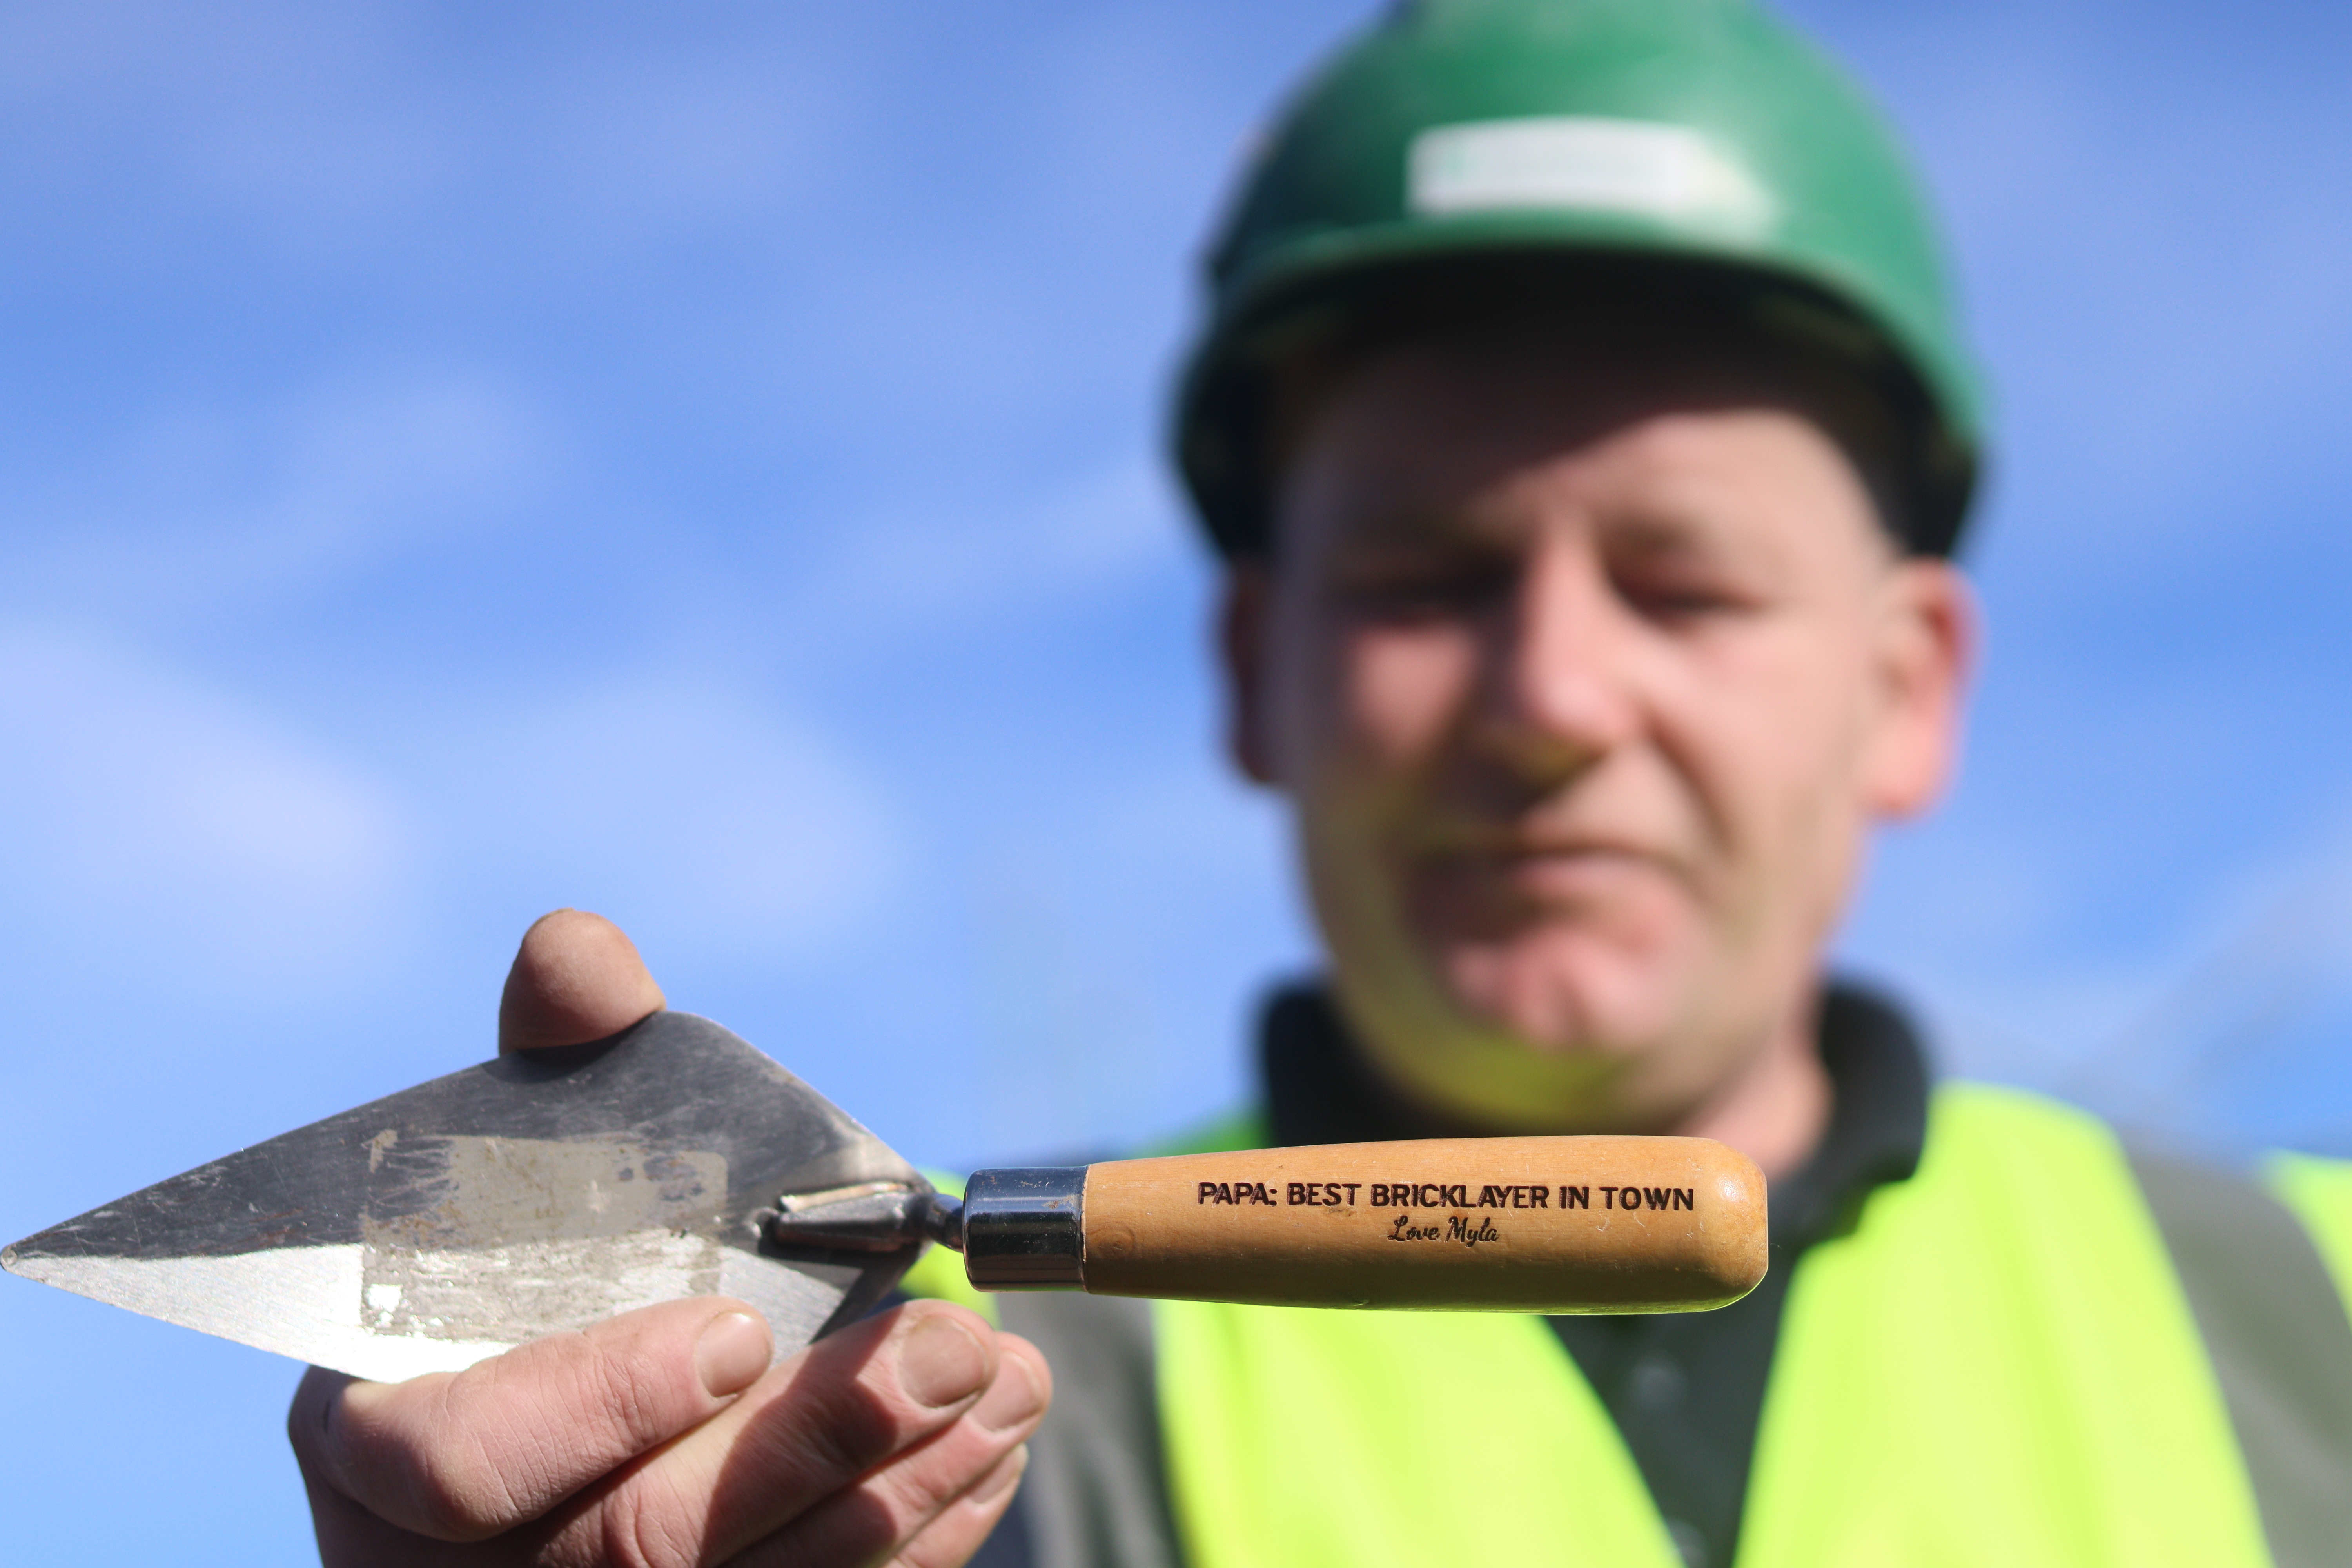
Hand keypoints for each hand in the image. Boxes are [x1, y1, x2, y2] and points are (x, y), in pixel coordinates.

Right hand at [287, 910, 1050, 1566]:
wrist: (591, 1367)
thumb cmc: (545, 1253)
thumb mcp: (545, 1148)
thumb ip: (561, 1061)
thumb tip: (578, 949)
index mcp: (380, 1435)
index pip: (458, 1462)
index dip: (598, 1402)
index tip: (738, 1329)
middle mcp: (456, 1562)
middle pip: (635, 1542)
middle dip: (815, 1441)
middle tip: (953, 1344)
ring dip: (899, 1486)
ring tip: (1008, 1377)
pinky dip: (916, 1534)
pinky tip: (992, 1446)